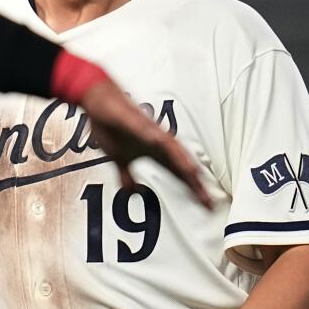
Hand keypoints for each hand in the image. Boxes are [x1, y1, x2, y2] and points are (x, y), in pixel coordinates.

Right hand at [77, 78, 212, 208]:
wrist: (100, 102)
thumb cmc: (110, 127)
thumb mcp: (118, 159)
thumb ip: (127, 176)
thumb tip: (131, 191)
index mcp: (154, 154)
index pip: (178, 175)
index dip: (192, 190)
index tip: (205, 206)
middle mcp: (158, 143)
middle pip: (181, 165)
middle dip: (195, 184)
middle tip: (209, 202)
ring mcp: (150, 132)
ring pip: (173, 149)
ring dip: (184, 163)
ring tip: (196, 178)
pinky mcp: (137, 122)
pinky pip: (151, 132)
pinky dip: (160, 142)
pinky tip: (168, 150)